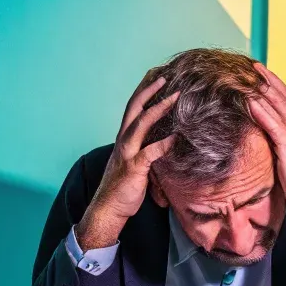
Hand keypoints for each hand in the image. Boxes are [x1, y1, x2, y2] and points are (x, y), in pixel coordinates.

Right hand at [76, 77, 178, 248]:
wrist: (108, 208)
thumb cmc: (124, 187)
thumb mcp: (136, 163)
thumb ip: (148, 149)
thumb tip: (168, 141)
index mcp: (124, 138)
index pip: (133, 108)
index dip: (144, 91)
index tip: (157, 76)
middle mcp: (123, 141)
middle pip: (134, 108)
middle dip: (149, 90)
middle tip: (165, 76)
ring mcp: (127, 153)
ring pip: (141, 124)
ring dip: (158, 108)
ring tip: (175, 97)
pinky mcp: (133, 168)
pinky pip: (150, 152)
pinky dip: (164, 144)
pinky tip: (177, 137)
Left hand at [248, 63, 285, 232]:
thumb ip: (278, 141)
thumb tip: (263, 135)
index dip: (275, 85)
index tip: (262, 74)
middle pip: (283, 95)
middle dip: (268, 79)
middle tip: (253, 66)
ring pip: (278, 104)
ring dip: (262, 89)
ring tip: (248, 77)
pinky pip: (273, 123)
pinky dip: (261, 110)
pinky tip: (250, 101)